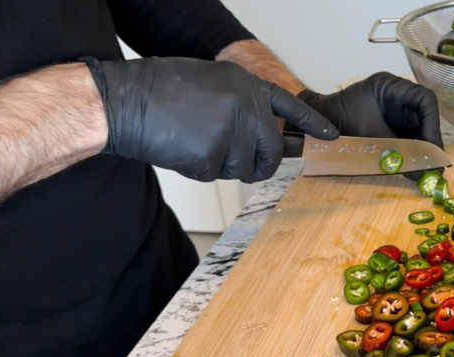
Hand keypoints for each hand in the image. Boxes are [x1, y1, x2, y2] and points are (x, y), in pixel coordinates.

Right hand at [89, 57, 338, 182]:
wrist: (123, 101)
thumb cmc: (160, 90)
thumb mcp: (212, 83)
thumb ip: (241, 104)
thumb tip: (262, 132)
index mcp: (246, 86)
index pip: (289, 107)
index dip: (311, 123)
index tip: (331, 136)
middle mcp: (245, 108)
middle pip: (271, 151)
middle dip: (261, 164)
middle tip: (245, 164)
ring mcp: (230, 133)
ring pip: (243, 168)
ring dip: (223, 165)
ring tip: (195, 140)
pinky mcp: (211, 157)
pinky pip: (215, 175)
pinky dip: (199, 170)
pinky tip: (182, 149)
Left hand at [293, 72, 443, 178]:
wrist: (311, 127)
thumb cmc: (336, 121)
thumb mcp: (369, 135)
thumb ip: (396, 151)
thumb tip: (420, 172)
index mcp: (390, 86)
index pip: (424, 100)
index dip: (432, 124)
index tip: (431, 148)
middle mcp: (396, 97)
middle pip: (425, 117)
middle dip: (430, 141)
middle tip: (434, 166)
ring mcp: (393, 113)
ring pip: (419, 130)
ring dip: (423, 151)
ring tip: (427, 171)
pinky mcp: (389, 128)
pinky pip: (408, 140)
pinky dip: (412, 154)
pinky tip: (415, 168)